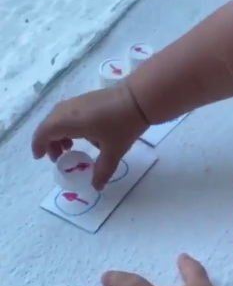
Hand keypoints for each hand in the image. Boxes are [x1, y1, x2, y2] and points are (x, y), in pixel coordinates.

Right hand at [32, 81, 147, 189]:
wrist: (140, 98)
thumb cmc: (123, 125)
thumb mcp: (113, 151)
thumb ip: (103, 171)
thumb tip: (96, 187)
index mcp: (69, 121)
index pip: (44, 133)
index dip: (39, 145)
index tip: (40, 157)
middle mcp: (69, 109)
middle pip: (49, 125)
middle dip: (49, 142)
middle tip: (59, 158)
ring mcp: (77, 101)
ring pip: (58, 117)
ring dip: (58, 133)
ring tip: (70, 148)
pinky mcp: (86, 98)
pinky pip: (68, 113)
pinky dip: (67, 125)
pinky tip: (84, 135)